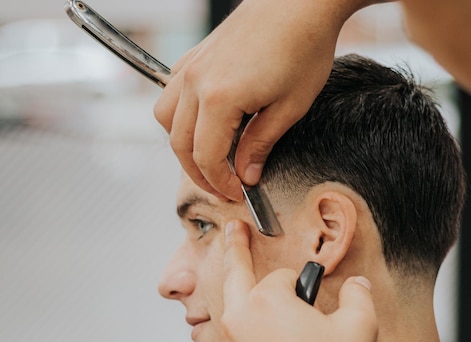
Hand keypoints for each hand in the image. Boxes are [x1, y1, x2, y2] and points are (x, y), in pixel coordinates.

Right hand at [154, 0, 368, 200]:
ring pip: (166, 118)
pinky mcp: (196, 55)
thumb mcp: (290, 107)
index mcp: (218, 98)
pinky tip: (205, 121)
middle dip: (199, 172)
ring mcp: (192, 66)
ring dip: (183, 144)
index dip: (220, 182)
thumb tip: (245, 173)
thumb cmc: (303, 48)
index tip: (237, 192)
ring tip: (210, 157)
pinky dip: (181, 115)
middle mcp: (195, 81)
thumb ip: (261, 144)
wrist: (301, 3)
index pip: (206, 157)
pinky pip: (172, 91)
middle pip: (179, 143)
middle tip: (222, 186)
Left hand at [211, 220, 377, 341]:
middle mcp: (237, 321)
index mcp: (267, 301)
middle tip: (233, 231)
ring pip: (227, 318)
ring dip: (238, 310)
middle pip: (234, 275)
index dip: (301, 287)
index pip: (282, 277)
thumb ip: (359, 294)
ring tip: (243, 306)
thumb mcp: (360, 328)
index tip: (310, 302)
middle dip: (235, 248)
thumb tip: (358, 284)